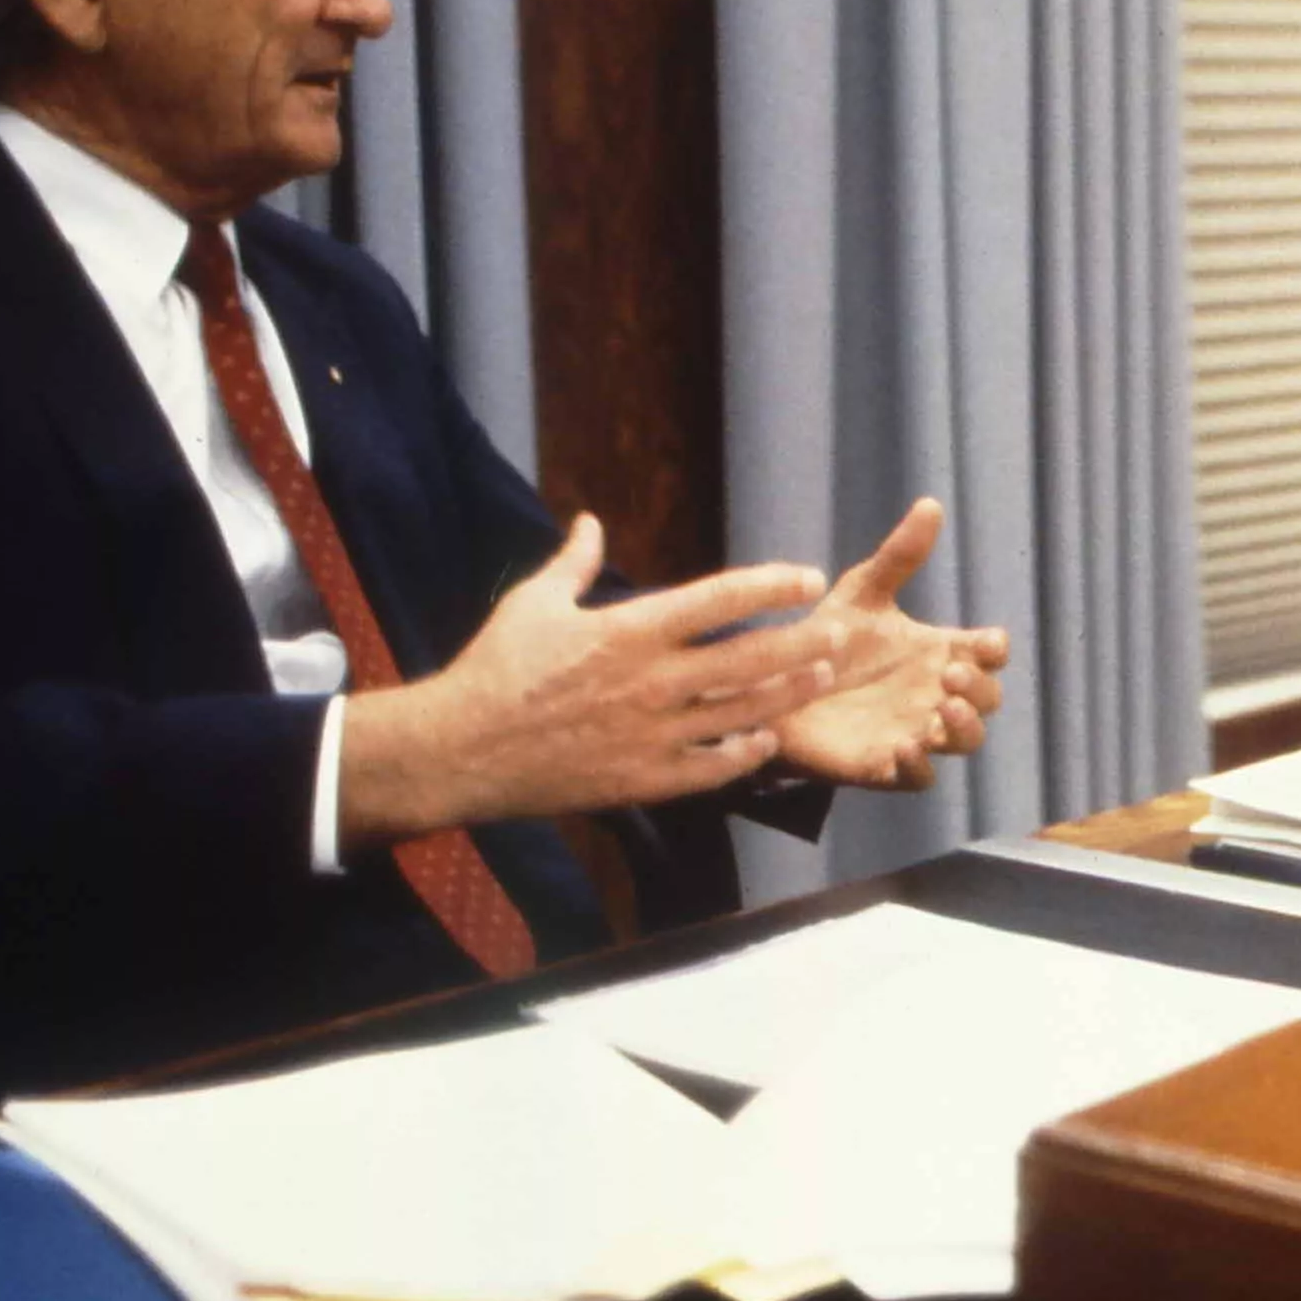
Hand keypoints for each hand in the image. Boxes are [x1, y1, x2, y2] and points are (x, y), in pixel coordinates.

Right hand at [339, 515, 837, 843]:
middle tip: (839, 633)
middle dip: (802, 644)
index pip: (720, 599)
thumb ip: (574, 562)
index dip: (771, 585)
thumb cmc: (496, 667)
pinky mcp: (643, 780)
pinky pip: (710, 768)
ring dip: (788, 694)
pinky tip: (767, 740)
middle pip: (749, 659)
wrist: (462, 750)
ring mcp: (652, 735)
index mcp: (631, 630)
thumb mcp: (534, 602)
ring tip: (821, 678)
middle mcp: (653, 681)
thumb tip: (589, 520)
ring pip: (742, 713)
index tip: (807, 577)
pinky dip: (745, 754)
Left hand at [771, 498, 1007, 789]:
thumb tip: (931, 503)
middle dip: (980, 688)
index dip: (994, 650)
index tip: (985, 642)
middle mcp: (934, 694)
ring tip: (942, 710)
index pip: (988, 654)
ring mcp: (915, 730)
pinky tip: (904, 746)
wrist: (773, 685)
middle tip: (948, 674)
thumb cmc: (828, 638)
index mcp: (938, 652)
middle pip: (988, 699)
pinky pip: (920, 777)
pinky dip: (920, 766)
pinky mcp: (884, 764)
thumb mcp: (863, 591)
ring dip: (964, 727)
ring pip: (965, 741)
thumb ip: (900, 555)